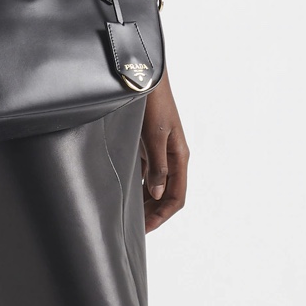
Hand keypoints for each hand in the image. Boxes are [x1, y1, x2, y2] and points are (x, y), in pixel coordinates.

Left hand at [139, 75, 188, 232]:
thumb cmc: (152, 103)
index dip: (162, 215)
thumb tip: (158, 193)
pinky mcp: (148, 145)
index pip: (176, 196)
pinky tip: (127, 194)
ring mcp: (160, 151)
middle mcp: (172, 157)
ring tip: (129, 216)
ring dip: (146, 202)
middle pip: (168, 194)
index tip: (145, 229)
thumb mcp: (153, 136)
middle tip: (133, 228)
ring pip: (157, 186)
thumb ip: (157, 166)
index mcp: (179, 157)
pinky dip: (139, 187)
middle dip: (153, 213)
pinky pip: (147, 173)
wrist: (144, 76)